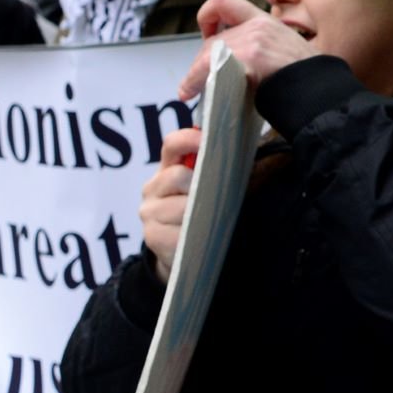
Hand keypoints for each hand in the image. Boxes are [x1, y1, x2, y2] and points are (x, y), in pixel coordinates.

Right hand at [140, 127, 199, 282]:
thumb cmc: (200, 215)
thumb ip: (214, 171)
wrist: (180, 253)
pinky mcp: (153, 237)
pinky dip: (196, 235)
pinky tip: (200, 237)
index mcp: (167, 170)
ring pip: (181, 207)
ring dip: (201, 214)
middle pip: (177, 176)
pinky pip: (180, 232)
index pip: (172, 145)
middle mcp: (152, 188)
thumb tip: (243, 154)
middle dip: (200, 187)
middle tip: (214, 199)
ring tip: (209, 221)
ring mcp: (149, 213)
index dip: (189, 139)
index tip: (209, 141)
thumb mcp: (206, 190)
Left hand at [180, 0, 313, 100]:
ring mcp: (253, 41)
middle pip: (214, 36)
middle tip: (199, 76)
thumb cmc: (309, 80)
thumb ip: (263, 46)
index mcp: (267, 22)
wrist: (324, 92)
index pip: (226, 1)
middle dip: (203, 57)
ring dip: (196, 72)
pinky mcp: (248, 58)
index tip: (207, 33)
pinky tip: (189, 91)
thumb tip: (238, 58)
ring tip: (191, 88)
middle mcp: (258, 26)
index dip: (208, 14)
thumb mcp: (287, 51)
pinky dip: (193, 80)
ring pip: (208, 52)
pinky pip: (207, 68)